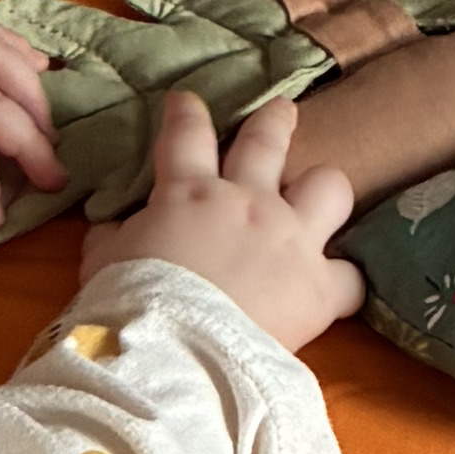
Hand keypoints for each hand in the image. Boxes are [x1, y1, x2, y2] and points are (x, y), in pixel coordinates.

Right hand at [89, 90, 360, 350]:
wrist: (175, 351)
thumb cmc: (130, 304)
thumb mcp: (103, 262)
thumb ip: (114, 237)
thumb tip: (114, 229)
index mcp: (189, 193)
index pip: (186, 134)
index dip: (186, 113)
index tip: (186, 102)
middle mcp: (249, 202)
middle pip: (268, 141)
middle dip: (274, 121)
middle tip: (281, 111)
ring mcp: (291, 239)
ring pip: (329, 186)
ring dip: (323, 189)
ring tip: (320, 195)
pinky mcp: (319, 286)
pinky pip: (351, 277)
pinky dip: (343, 282)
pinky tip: (337, 287)